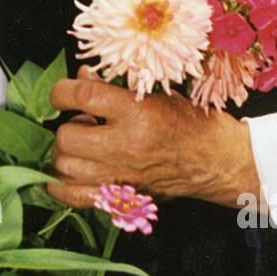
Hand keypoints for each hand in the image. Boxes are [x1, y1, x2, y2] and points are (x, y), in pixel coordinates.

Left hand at [45, 65, 261, 210]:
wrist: (215, 161)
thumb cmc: (189, 123)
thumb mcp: (155, 94)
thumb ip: (114, 87)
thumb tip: (81, 77)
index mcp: (137, 113)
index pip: (83, 96)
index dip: (61, 92)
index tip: (62, 93)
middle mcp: (126, 146)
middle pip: (66, 137)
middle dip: (67, 126)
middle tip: (82, 123)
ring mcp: (121, 176)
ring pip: (65, 167)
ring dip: (65, 154)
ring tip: (81, 146)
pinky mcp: (121, 198)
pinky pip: (73, 197)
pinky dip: (61, 186)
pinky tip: (67, 173)